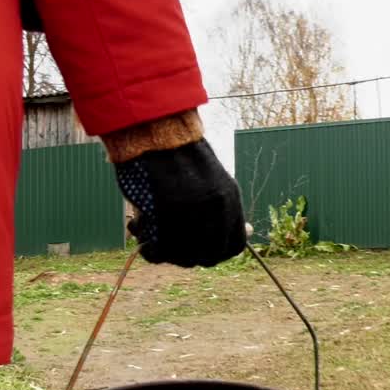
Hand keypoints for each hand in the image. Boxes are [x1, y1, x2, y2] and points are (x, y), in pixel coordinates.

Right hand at [113, 140, 246, 267]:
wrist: (154, 132)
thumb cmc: (179, 155)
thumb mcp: (212, 180)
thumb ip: (225, 208)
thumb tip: (252, 232)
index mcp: (229, 199)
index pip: (233, 246)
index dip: (217, 253)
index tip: (200, 250)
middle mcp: (215, 210)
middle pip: (208, 257)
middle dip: (188, 256)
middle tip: (168, 243)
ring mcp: (191, 214)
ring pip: (183, 257)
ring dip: (165, 252)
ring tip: (148, 230)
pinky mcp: (164, 216)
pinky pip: (159, 250)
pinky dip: (148, 248)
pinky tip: (137, 227)